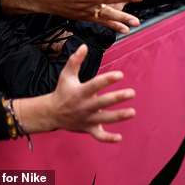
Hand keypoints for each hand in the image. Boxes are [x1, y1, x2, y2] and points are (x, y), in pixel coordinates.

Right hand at [16, 45, 135, 141]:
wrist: (51, 113)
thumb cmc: (62, 91)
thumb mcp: (66, 75)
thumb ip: (75, 60)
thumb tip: (84, 45)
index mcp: (80, 92)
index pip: (95, 84)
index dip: (108, 79)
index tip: (120, 74)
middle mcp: (84, 106)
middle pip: (103, 102)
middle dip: (117, 98)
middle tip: (132, 93)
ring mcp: (87, 119)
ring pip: (104, 119)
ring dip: (119, 117)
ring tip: (133, 112)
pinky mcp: (88, 128)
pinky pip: (98, 136)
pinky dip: (108, 138)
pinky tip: (120, 138)